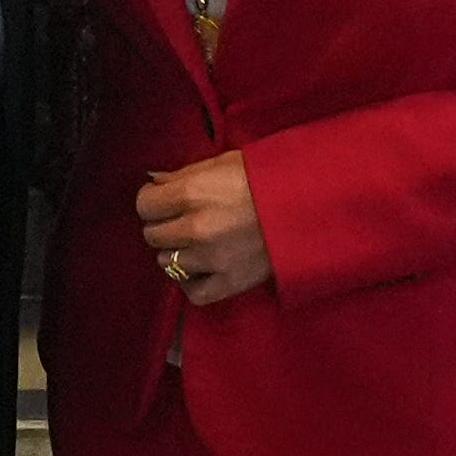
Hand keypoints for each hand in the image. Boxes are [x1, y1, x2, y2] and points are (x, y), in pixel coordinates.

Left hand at [135, 154, 270, 307]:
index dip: (153, 200)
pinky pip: (193, 292)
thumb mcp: (224, 163)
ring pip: (167, 262)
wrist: (311, 206)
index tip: (163, 199)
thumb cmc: (268, 177)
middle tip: (181, 219)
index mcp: (192, 193)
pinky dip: (191, 282)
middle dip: (164, 224)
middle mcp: (195, 228)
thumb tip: (153, 181)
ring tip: (195, 241)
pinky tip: (198, 269)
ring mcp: (211, 259)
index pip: (144, 204)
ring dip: (177, 251)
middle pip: (153, 234)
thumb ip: (183, 173)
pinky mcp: (229, 282)